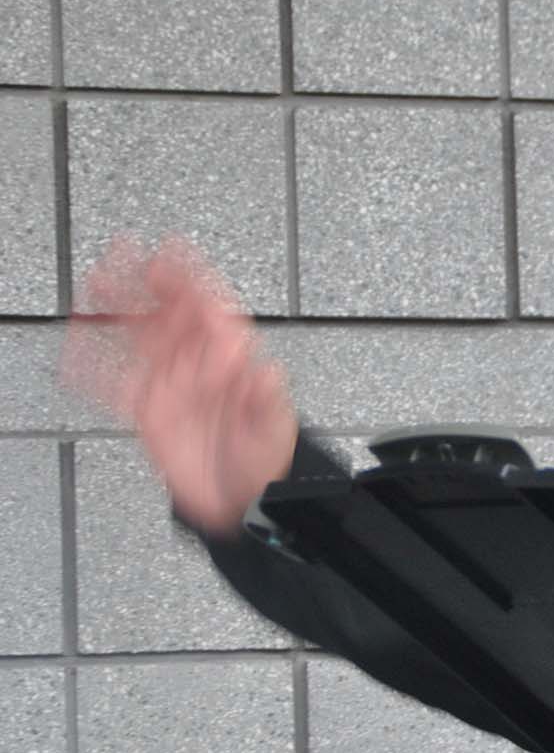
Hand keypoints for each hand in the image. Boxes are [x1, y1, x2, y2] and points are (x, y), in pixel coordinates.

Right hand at [64, 237, 296, 535]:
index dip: (191, 278)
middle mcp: (198, 364)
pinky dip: (95, 365)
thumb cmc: (264, 459)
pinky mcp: (148, 409)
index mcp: (231, 359)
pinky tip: (78, 345)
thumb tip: (267, 371)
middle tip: (125, 251)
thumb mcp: (276, 429)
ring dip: (119, 307)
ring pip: (140, 335)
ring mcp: (171, 383)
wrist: (240, 501)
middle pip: (170, 311)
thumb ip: (268, 399)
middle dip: (148, 280)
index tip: (172, 253)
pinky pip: (115, 382)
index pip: (212, 309)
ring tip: (96, 280)